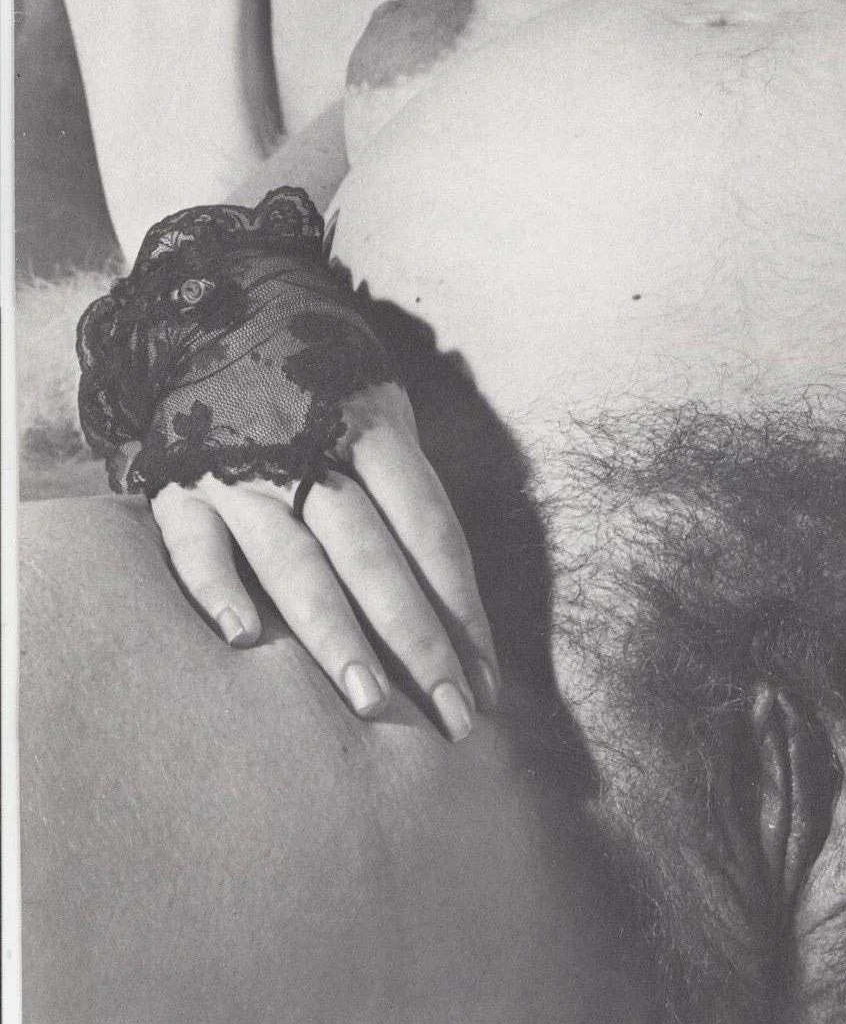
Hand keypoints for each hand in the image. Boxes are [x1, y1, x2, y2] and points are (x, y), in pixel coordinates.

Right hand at [151, 381, 497, 737]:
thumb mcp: (381, 408)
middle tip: (452, 716)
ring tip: (371, 702)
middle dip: (417, 641)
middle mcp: (310, 453)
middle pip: (374, 558)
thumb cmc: (320, 378)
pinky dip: (218, 591)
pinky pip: (196, 546)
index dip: (463, 608)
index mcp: (372, 431)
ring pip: (295, 562)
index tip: (488, 680)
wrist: (216, 307)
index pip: (431, 531)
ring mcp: (241, 471)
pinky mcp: (180, 486)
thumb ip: (406, 489)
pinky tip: (245, 641)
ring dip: (335, 635)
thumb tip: (453, 594)